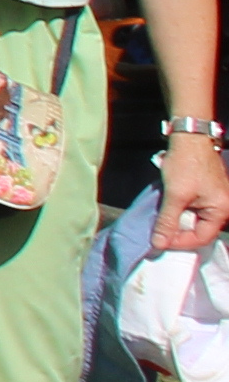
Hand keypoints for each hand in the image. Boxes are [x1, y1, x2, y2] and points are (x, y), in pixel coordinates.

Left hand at [158, 131, 228, 253]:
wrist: (189, 137)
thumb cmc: (185, 164)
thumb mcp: (175, 195)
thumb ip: (167, 221)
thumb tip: (159, 244)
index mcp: (221, 210)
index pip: (202, 237)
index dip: (180, 242)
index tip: (160, 242)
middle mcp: (222, 207)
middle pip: (199, 230)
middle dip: (178, 233)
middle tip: (158, 234)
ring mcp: (214, 200)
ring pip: (194, 220)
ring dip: (176, 222)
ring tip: (160, 222)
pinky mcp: (204, 193)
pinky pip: (192, 209)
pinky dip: (179, 212)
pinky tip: (166, 211)